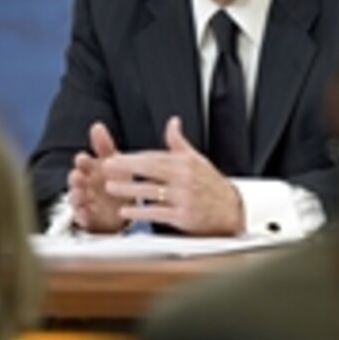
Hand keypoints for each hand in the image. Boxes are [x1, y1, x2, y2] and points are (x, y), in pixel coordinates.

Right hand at [68, 122, 130, 232]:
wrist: (123, 205)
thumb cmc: (115, 179)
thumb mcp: (113, 161)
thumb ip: (104, 145)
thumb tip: (96, 125)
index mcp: (90, 168)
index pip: (82, 161)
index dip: (82, 160)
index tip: (83, 158)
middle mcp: (84, 184)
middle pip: (76, 180)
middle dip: (75, 178)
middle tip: (77, 177)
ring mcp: (85, 201)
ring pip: (76, 198)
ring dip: (76, 196)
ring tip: (79, 194)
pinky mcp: (89, 217)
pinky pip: (83, 218)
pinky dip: (82, 216)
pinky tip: (85, 214)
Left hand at [102, 116, 245, 235]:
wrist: (232, 210)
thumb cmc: (211, 185)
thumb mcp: (197, 159)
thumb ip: (179, 142)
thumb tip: (173, 122)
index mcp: (185, 162)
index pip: (155, 156)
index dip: (132, 157)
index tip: (114, 157)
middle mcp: (184, 178)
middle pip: (150, 169)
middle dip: (126, 167)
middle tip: (107, 166)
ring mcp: (184, 197)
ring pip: (151, 190)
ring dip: (129, 189)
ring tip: (110, 187)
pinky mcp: (184, 216)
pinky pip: (157, 213)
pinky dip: (140, 212)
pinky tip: (125, 210)